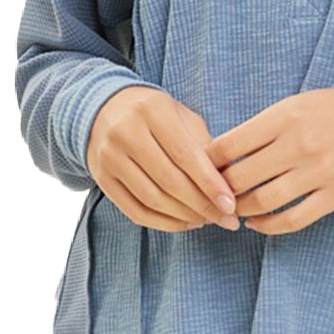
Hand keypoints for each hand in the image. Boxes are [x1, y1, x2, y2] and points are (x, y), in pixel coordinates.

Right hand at [86, 86, 240, 231]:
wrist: (105, 109)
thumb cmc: (156, 114)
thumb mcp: (182, 116)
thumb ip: (204, 145)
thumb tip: (228, 184)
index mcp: (152, 110)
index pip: (185, 154)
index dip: (210, 183)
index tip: (230, 205)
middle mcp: (126, 132)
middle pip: (169, 180)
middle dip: (202, 205)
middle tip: (226, 220)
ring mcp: (110, 157)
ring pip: (152, 199)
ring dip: (185, 216)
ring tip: (208, 220)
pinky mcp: (102, 179)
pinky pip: (135, 211)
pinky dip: (163, 223)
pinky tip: (184, 223)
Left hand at [208, 87, 333, 233]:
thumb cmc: (330, 112)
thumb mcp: (294, 105)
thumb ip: (261, 128)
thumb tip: (221, 155)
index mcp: (284, 117)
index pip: (230, 145)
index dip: (209, 161)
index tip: (203, 169)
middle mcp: (299, 145)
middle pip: (241, 177)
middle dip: (220, 190)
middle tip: (214, 194)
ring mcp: (318, 172)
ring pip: (263, 201)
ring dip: (242, 210)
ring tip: (235, 208)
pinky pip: (293, 219)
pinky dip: (268, 227)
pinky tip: (258, 224)